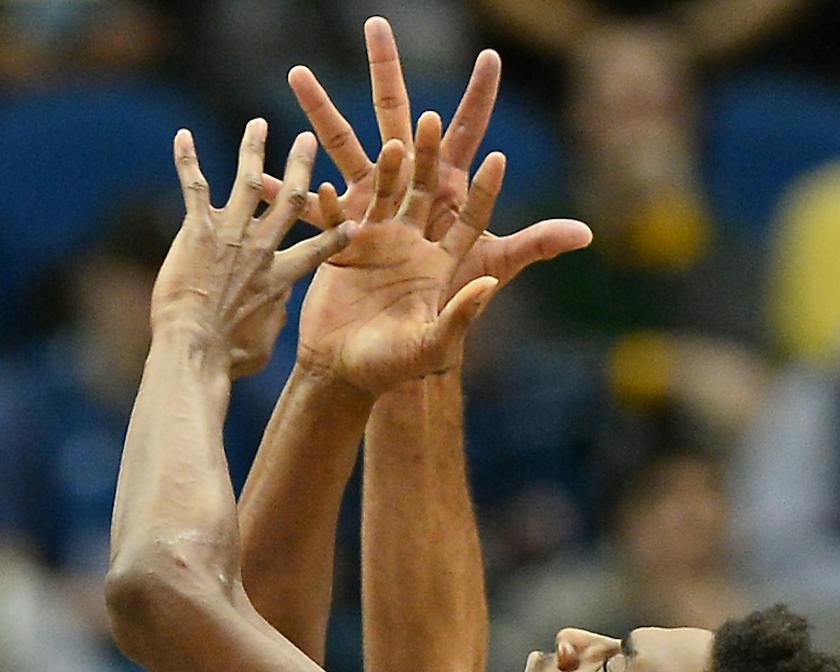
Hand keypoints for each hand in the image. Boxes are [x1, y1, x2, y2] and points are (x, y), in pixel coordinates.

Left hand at [150, 123, 350, 363]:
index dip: (337, 234)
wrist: (197, 348)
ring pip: (249, 182)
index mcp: (283, 278)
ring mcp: (232, 236)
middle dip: (300, 168)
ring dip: (253, 149)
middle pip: (291, 201)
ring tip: (257, 123)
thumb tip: (273, 311)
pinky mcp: (198, 230)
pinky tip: (182, 136)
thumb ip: (273, 318)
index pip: (319, 249)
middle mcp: (263, 250)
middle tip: (307, 141)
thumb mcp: (264, 342)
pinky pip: (195, 186)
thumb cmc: (230, 356)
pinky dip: (188, 159)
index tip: (353, 220)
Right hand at [286, 19, 590, 307]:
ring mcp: (370, 211)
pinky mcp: (339, 233)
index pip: (469, 149)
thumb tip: (581, 237)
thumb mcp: (471, 299)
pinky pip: (313, 209)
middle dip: (389, 77)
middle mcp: (409, 201)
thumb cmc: (430, 335)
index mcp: (448, 210)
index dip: (478, 109)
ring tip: (296, 74)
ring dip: (321, 114)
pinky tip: (264, 170)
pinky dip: (290, 190)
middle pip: (401, 127)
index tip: (489, 61)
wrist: (375, 364)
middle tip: (376, 25)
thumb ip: (511, 269)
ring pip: (346, 150)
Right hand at [294, 121, 500, 392]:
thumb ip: (461, 313)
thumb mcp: (435, 344)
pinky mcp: (340, 247)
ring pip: (382, 192)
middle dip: (430, 156)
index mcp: (443, 264)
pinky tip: (328, 187)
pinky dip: (332, 205)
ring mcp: (375, 241)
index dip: (484, 192)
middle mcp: (412, 244)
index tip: (498, 157)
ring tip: (394, 144)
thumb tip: (488, 285)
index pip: (471, 220)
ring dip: (387, 168)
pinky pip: (336, 218)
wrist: (344, 372)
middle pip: (426, 191)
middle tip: (433, 118)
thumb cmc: (395, 365)